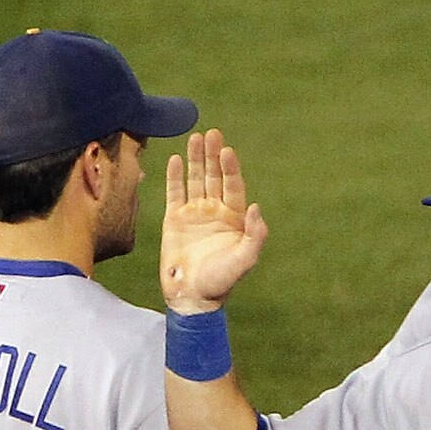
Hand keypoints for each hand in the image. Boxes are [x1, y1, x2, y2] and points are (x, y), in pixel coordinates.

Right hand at [161, 130, 267, 314]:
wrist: (191, 295)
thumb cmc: (220, 281)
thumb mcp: (244, 260)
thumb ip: (254, 235)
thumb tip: (256, 207)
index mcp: (234, 219)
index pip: (233, 186)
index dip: (230, 168)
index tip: (226, 150)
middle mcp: (215, 212)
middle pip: (214, 177)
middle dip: (213, 156)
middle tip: (212, 133)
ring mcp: (194, 214)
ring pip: (195, 180)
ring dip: (195, 159)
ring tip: (196, 137)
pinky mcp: (174, 219)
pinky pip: (174, 192)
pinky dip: (175, 176)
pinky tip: (176, 158)